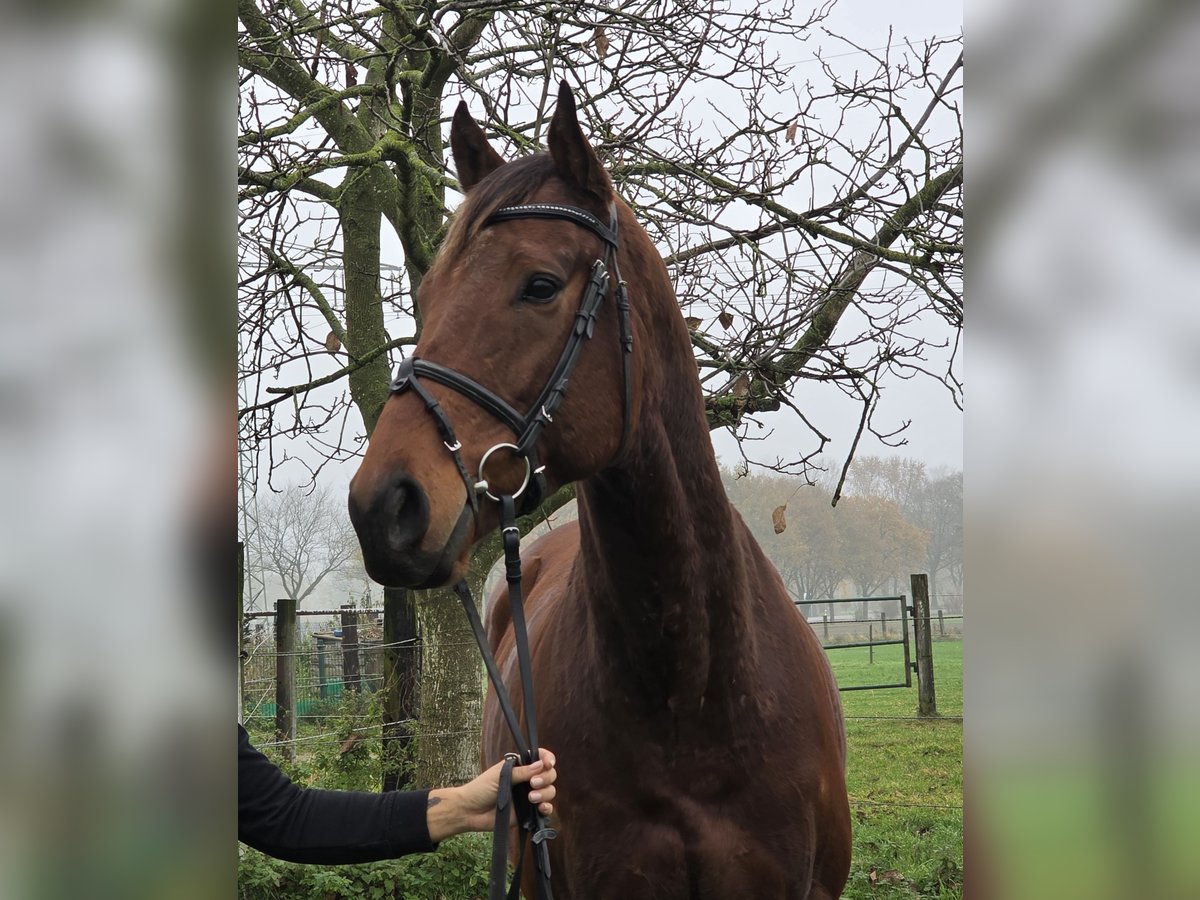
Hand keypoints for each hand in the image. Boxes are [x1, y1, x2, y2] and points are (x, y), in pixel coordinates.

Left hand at [426, 748, 556, 841]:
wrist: (470, 811)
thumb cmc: (481, 789)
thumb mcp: (500, 775)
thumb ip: (521, 771)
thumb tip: (541, 764)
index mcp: (520, 766)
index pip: (540, 758)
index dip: (548, 759)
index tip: (548, 763)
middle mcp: (527, 780)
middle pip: (549, 774)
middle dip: (545, 778)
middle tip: (532, 783)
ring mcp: (529, 796)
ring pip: (549, 791)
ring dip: (545, 793)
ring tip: (530, 798)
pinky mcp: (529, 812)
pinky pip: (545, 809)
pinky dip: (547, 808)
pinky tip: (541, 808)